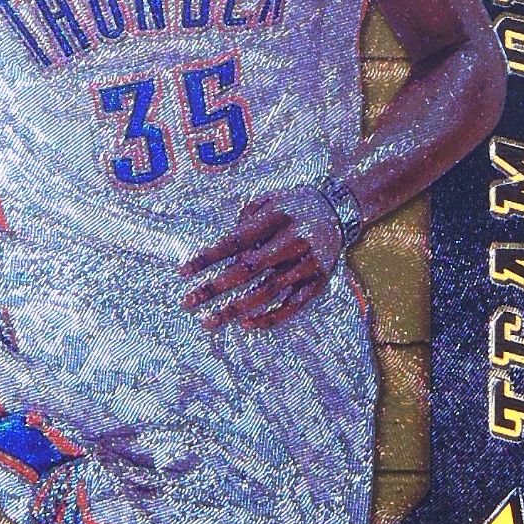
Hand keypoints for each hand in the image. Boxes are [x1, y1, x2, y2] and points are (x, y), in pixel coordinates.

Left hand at [179, 185, 344, 331]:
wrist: (340, 209)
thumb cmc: (294, 205)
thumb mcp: (269, 199)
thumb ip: (245, 220)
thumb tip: (226, 254)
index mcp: (277, 216)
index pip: (235, 241)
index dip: (207, 257)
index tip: (183, 272)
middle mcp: (294, 239)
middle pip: (248, 269)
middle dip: (215, 287)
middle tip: (188, 302)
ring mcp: (308, 262)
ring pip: (267, 291)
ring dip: (236, 308)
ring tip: (210, 320)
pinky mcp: (320, 280)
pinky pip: (292, 305)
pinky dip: (270, 316)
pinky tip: (247, 324)